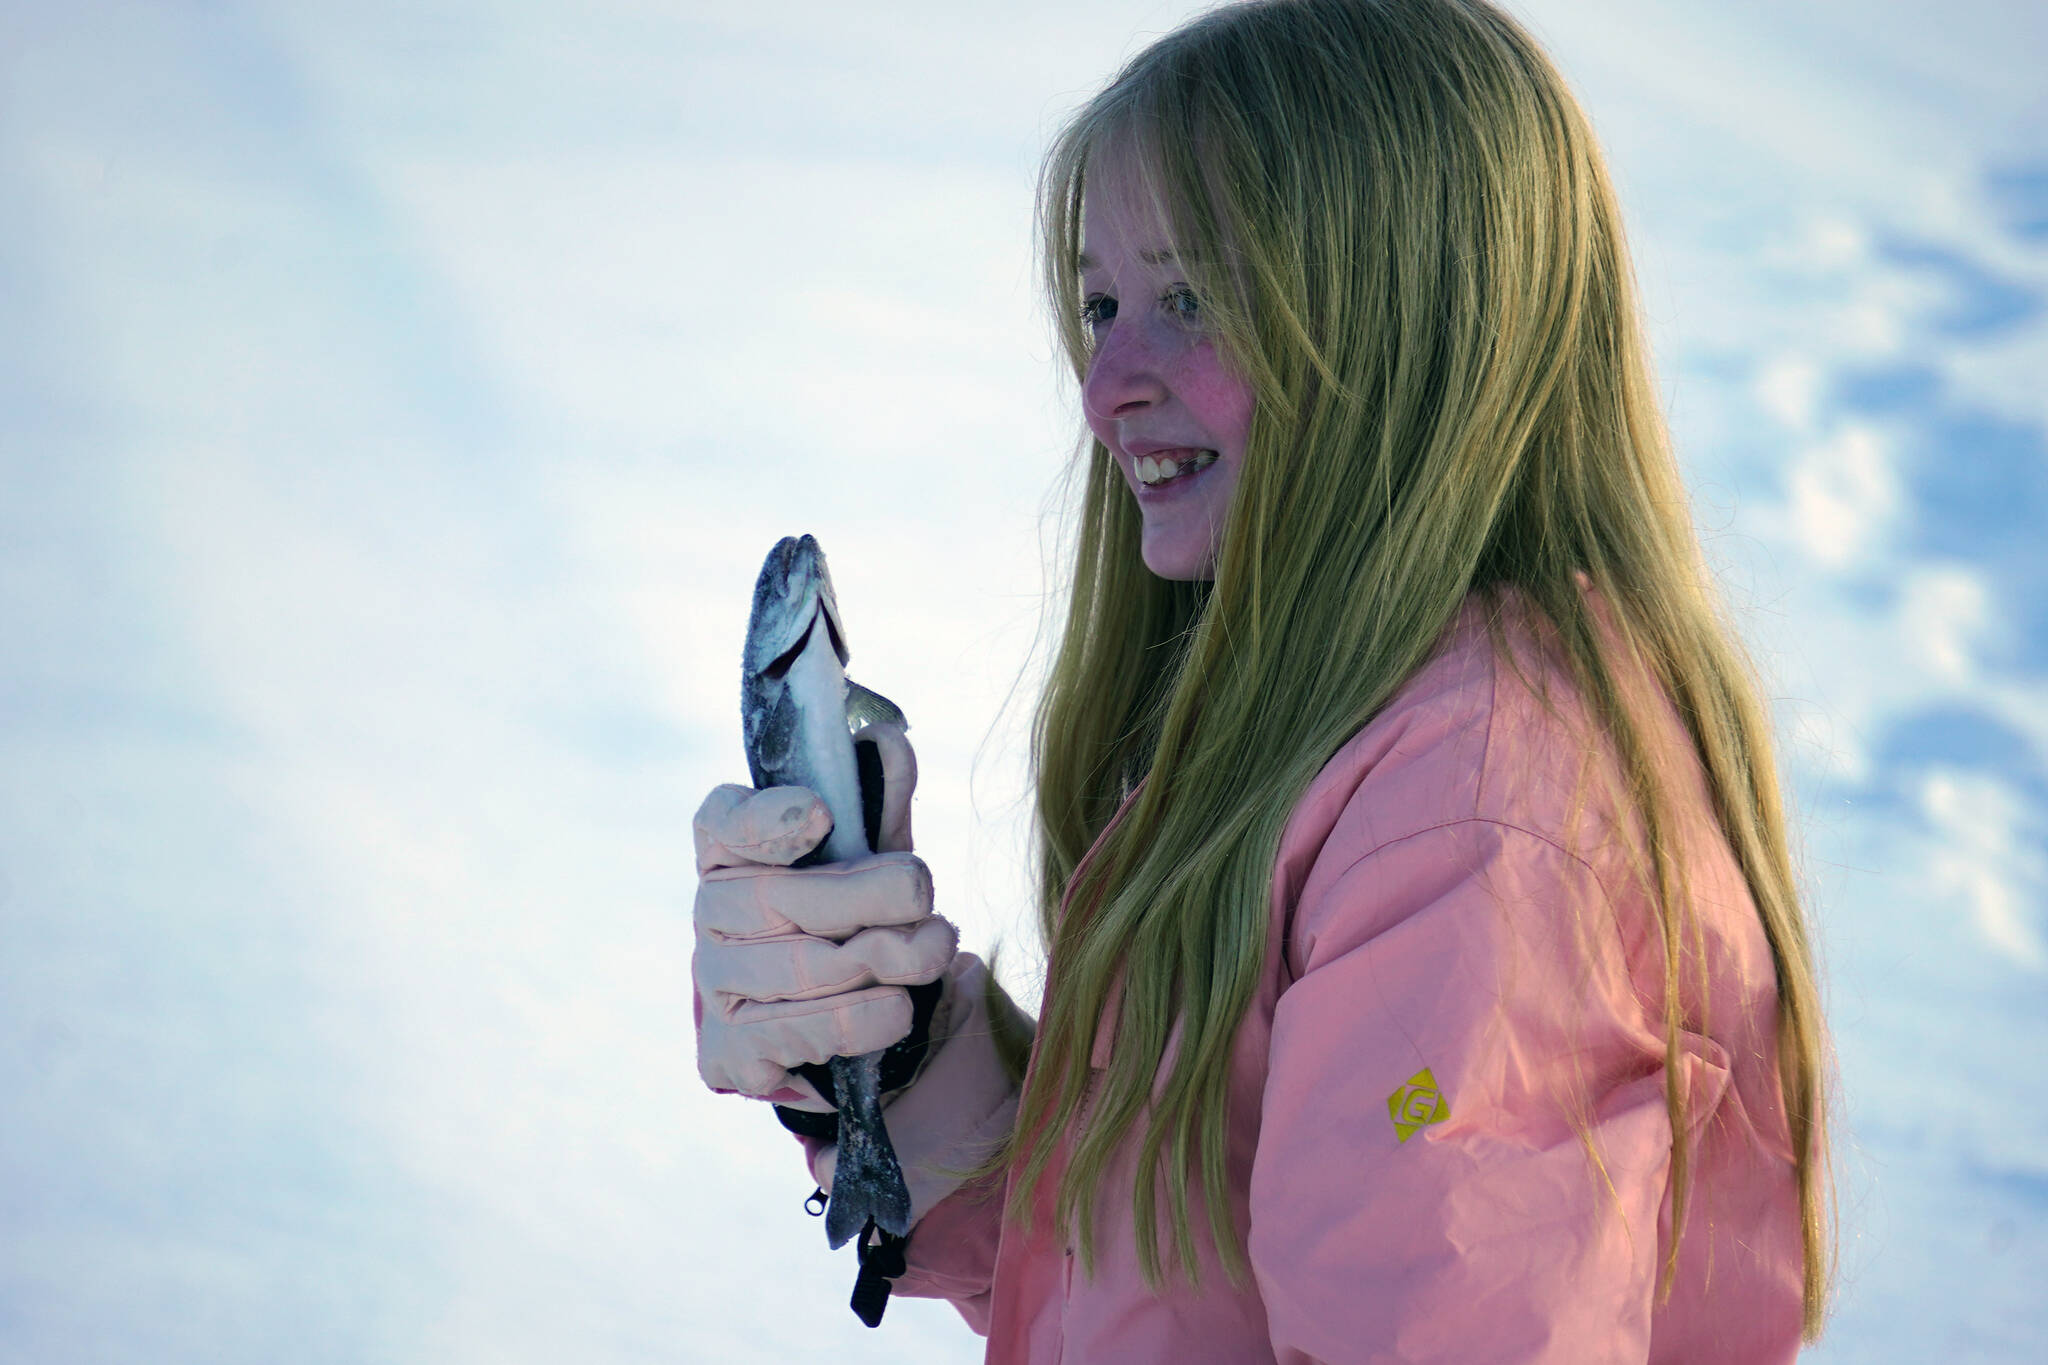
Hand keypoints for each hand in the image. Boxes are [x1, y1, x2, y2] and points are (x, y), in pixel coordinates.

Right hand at [692, 725, 955, 1107]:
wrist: (868, 1028)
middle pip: (774, 898)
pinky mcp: (732, 1053)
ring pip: (796, 968)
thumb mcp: (877, 859)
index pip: (722, 823)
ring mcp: (716, 987)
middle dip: (860, 894)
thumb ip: (880, 804)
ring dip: (879, 958)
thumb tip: (887, 742)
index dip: (765, 819)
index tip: (820, 814)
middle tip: (923, 890)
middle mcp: (711, 916)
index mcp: (732, 853)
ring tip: (936, 948)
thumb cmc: (859, 921)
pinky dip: (858, 1020)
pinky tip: (899, 1008)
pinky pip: (795, 1032)